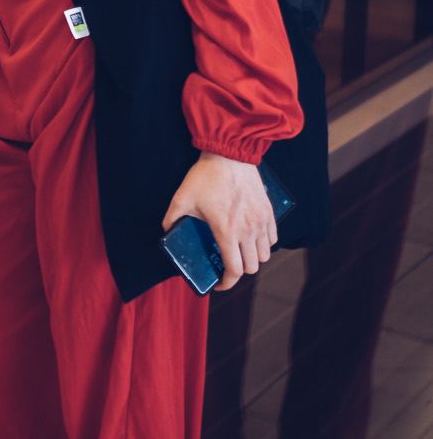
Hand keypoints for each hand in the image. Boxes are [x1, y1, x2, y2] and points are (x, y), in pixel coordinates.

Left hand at [162, 151, 275, 290]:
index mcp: (226, 231)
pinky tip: (252, 238)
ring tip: (239, 253)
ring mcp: (261, 221)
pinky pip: (272, 238)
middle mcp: (248, 230)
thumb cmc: (205, 177)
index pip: (234, 270)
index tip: (218, 284)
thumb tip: (167, 231)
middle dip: (239, 272)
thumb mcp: (181, 199)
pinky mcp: (268, 212)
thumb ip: (171, 219)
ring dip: (253, 259)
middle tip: (227, 266)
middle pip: (253, 267)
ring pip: (264, 255)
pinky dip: (264, 244)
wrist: (229, 154)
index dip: (226, 284)